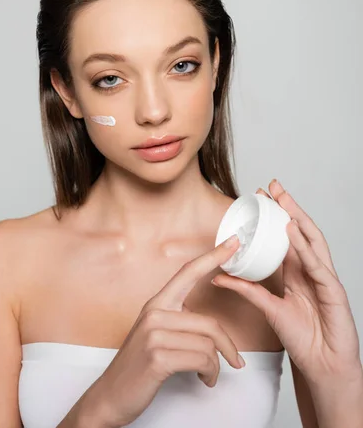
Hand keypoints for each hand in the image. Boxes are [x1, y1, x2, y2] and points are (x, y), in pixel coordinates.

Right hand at [87, 235, 243, 427]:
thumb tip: (206, 325)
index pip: (188, 272)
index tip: (233, 243)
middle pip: (210, 323)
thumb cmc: (137, 366)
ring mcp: (154, 334)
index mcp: (157, 304)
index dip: (213, 256)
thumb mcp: (155, 334)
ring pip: (208, 345)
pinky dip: (208, 374)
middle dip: (228, 347)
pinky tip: (202, 379)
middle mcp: (155, 313)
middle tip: (236, 362)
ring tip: (208, 374)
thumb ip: (176, 320)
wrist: (110, 395)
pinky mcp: (158, 357)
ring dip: (215, 366)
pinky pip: (201, 360)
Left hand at [211, 179, 361, 385]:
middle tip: (271, 186)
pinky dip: (305, 248)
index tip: (259, 196)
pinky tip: (294, 232)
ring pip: (312, 242)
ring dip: (297, 218)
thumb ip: (246, 290)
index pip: (286, 236)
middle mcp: (311, 269)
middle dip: (287, 207)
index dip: (275, 215)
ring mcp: (324, 278)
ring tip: (283, 200)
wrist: (323, 366)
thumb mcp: (268, 308)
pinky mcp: (333, 291)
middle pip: (300, 231)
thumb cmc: (302, 337)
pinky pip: (318, 266)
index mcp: (297, 271)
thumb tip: (218, 277)